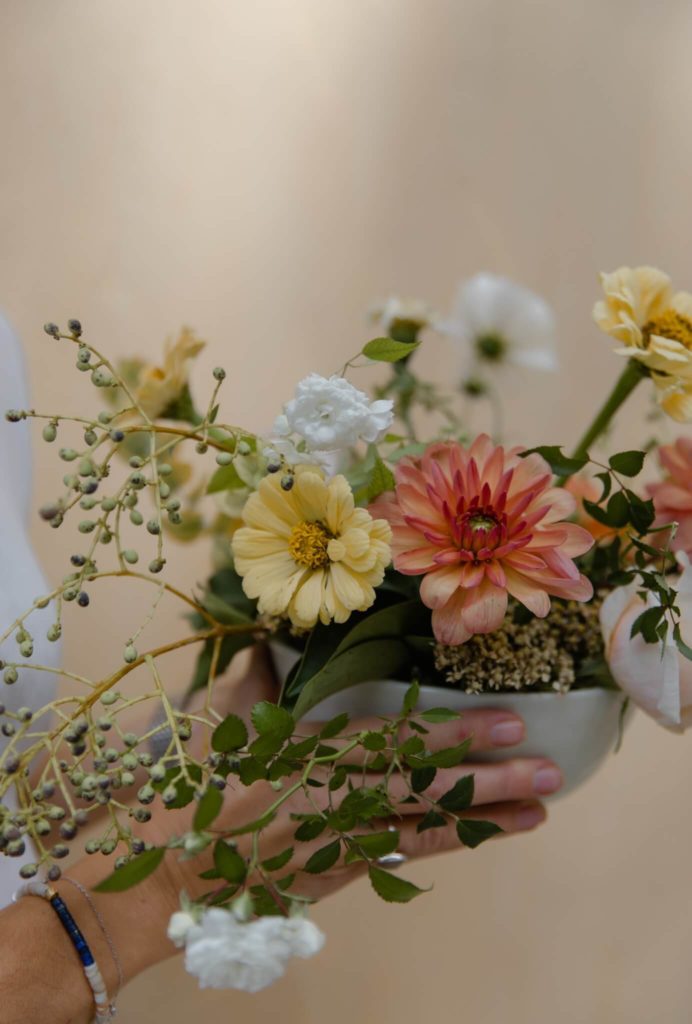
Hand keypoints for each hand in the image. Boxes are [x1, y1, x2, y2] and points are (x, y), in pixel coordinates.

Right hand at [0, 649, 557, 1023]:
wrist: (164, 877)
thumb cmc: (187, 793)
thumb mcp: (212, 728)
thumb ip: (248, 682)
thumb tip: (264, 642)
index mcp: (302, 754)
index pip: (391, 741)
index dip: (450, 734)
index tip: (504, 720)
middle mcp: (328, 799)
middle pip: (419, 788)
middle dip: (486, 778)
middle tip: (547, 766)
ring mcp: (335, 842)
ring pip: (421, 829)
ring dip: (483, 818)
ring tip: (539, 807)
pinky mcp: (335, 873)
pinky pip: (401, 858)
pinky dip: (446, 845)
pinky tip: (486, 835)